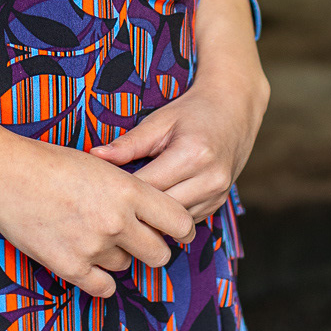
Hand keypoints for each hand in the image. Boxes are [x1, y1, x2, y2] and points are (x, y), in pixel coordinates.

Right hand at [0, 138, 197, 299]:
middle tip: (137, 239)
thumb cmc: (49, 162)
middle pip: (159, 253)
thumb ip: (129, 190)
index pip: (179, 222)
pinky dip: (100, 278)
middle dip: (152, 248)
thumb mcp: (100, 165)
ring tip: (94, 235)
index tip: (173, 230)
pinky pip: (103, 287)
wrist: (1, 173)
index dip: (179, 228)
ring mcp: (93, 246)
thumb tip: (154, 212)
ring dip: (118, 256)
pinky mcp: (69, 266)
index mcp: (128, 190)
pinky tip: (89, 261)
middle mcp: (116, 221)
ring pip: (127, 266)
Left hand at [91, 66, 269, 224]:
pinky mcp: (219, 202)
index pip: (147, 187)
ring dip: (153, 215)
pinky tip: (154, 205)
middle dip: (135, 208)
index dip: (121, 190)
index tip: (99, 188)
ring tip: (131, 205)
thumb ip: (128, 143)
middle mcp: (210, 179)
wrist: (234, 109)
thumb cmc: (192, 111)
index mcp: (193, 155)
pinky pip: (186, 220)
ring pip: (174, 221)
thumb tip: (95, 156)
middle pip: (161, 210)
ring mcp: (218, 194)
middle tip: (110, 202)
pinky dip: (169, 216)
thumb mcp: (159, 121)